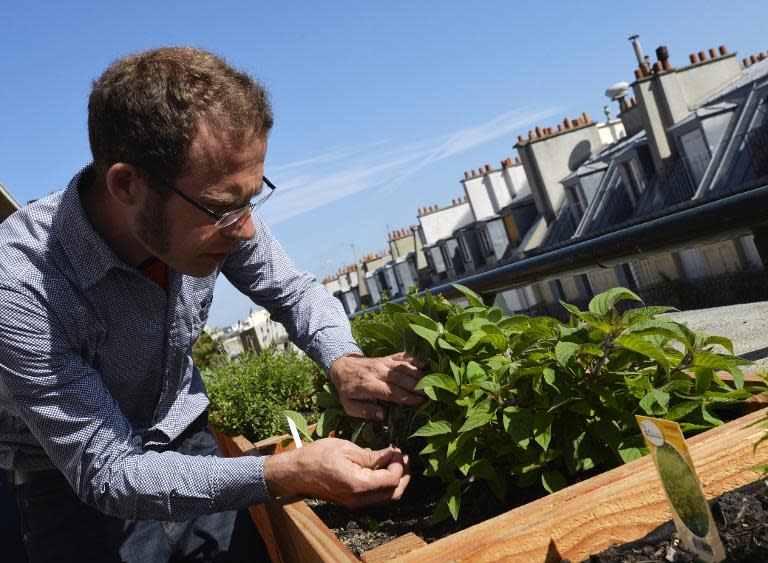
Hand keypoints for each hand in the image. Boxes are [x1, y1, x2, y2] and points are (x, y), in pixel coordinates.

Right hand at [263, 438, 409, 508]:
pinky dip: (385, 485)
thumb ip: (371, 455)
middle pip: (393, 493)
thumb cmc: (316, 456)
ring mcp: (355, 503)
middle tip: (404, 458)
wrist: (295, 473)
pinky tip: (383, 469)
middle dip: (404, 475)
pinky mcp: (352, 502)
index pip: (391, 479)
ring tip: (397, 463)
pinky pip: (376, 498)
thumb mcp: (345, 448)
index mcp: (358, 484)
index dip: (399, 464)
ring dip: (396, 482)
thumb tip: (391, 455)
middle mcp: (359, 499)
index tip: (398, 450)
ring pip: (386, 498)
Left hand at [329, 352, 426, 420]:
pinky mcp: (387, 357)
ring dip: (419, 374)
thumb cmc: (347, 389)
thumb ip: (365, 411)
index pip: (390, 391)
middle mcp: (377, 372)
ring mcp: (383, 363)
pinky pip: (402, 356)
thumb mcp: (349, 405)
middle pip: (401, 379)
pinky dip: (414, 360)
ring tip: (432, 383)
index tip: (420, 402)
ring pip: (403, 367)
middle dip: (417, 387)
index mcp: (368, 385)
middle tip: (432, 394)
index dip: (406, 397)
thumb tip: (383, 416)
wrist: (342, 366)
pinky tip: (425, 365)